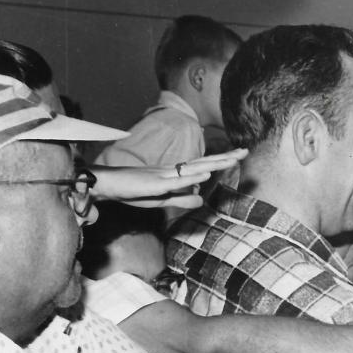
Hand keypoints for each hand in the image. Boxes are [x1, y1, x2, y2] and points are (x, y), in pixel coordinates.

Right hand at [90, 149, 247, 209]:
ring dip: (214, 163)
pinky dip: (192, 177)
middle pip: (203, 163)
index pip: (202, 167)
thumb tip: (201, 202)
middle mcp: (172, 171)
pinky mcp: (155, 184)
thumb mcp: (161, 200)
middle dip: (225, 157)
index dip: (220, 162)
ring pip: (194, 168)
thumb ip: (181, 200)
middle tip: (245, 150)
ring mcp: (164, 175)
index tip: (238, 156)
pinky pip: (176, 181)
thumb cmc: (132, 192)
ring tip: (233, 158)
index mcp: (174, 174)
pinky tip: (205, 175)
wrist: (107, 186)